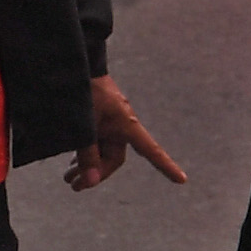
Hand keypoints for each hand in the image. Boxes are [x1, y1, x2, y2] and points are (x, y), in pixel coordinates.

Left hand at [66, 74, 187, 190]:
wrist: (77, 65)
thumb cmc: (85, 91)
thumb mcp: (85, 124)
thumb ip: (87, 154)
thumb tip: (91, 182)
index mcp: (127, 125)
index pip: (151, 151)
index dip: (166, 166)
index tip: (182, 180)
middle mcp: (120, 127)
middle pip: (113, 159)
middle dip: (95, 174)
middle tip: (72, 184)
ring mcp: (108, 123)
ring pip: (101, 153)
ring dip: (86, 166)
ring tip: (67, 179)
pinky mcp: (97, 120)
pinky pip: (94, 143)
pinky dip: (84, 154)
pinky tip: (71, 163)